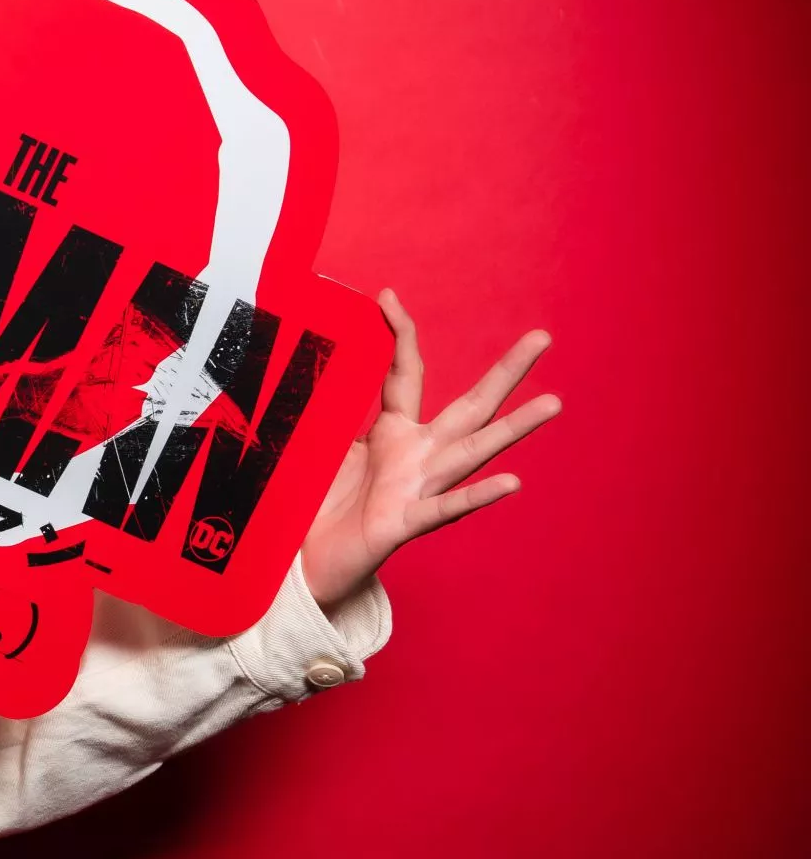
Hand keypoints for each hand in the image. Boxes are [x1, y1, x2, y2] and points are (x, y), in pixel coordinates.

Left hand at [300, 288, 561, 607]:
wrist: (306, 563)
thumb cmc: (316, 507)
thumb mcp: (319, 450)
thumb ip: (327, 415)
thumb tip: (308, 369)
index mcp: (392, 433)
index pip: (404, 374)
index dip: (400, 335)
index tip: (388, 295)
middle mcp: (415, 457)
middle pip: (467, 407)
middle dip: (505, 374)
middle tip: (543, 338)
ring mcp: (415, 489)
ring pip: (471, 453)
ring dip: (512, 429)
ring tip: (552, 404)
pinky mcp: (403, 524)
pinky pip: (443, 508)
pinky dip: (477, 496)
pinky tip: (512, 483)